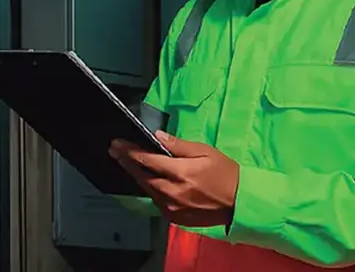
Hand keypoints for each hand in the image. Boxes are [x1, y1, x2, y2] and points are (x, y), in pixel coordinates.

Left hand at [108, 131, 239, 226]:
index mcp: (180, 172)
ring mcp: (172, 207)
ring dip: (136, 175)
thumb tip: (157, 136)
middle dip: (127, 162)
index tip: (117, 144)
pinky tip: (146, 179)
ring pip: (147, 189)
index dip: (129, 151)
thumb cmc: (224, 173)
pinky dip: (150, 188)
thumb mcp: (204, 151)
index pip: (147, 160)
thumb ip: (178, 145)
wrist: (240, 202)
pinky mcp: (175, 217)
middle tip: (114, 151)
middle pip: (142, 175)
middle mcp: (172, 192)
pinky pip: (157, 200)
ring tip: (126, 162)